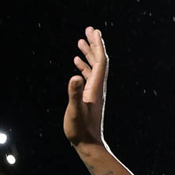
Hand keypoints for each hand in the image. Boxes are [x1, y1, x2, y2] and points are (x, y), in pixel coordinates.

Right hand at [63, 26, 107, 148]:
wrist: (88, 145)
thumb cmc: (80, 130)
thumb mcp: (74, 111)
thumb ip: (74, 94)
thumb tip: (74, 76)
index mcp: (95, 88)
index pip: (100, 62)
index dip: (97, 46)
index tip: (94, 31)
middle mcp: (97, 88)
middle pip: (98, 61)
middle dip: (94, 44)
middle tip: (89, 29)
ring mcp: (94, 92)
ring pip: (93, 68)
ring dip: (88, 54)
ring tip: (80, 41)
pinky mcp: (89, 98)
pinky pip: (88, 77)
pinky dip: (83, 67)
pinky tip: (76, 63)